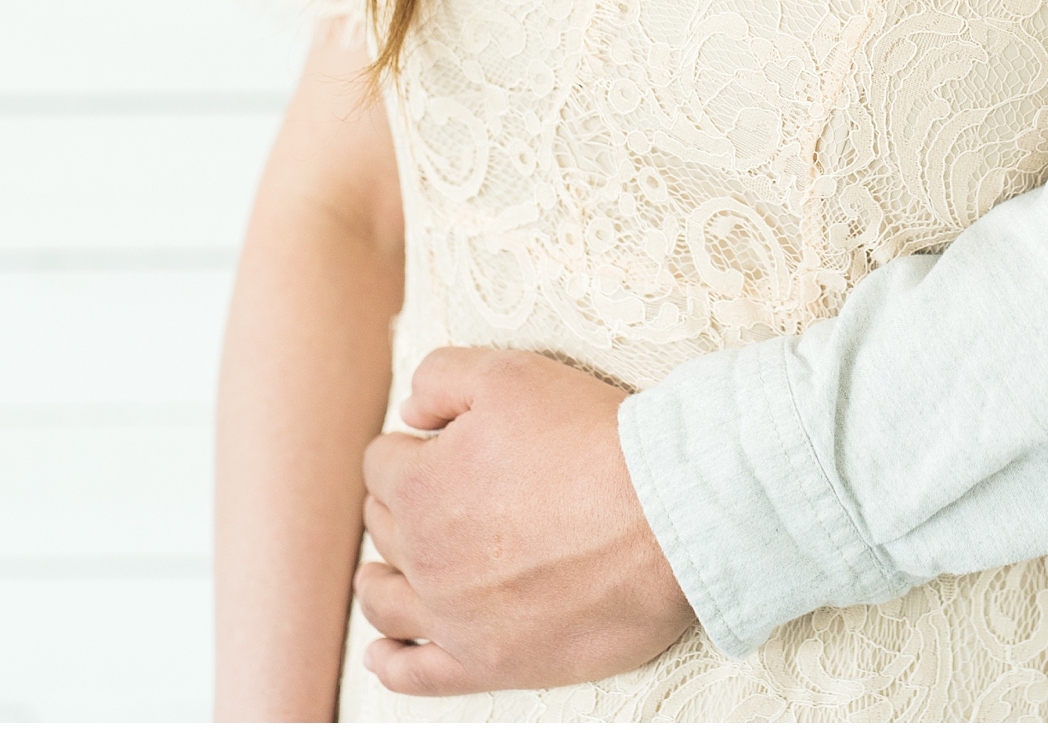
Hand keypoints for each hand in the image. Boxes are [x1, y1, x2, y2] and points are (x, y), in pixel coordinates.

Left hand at [355, 347, 696, 694]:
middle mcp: (424, 557)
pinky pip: (418, 674)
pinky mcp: (490, 661)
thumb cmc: (594, 440)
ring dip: (381, 579)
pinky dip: (392, 663)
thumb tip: (408, 413)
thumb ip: (440, 379)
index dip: (411, 448)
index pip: (383, 463)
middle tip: (443, 494)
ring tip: (385, 573)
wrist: (666, 514)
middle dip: (401, 504)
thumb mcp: (511, 374)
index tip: (441, 447)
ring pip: (386, 601)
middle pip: (385, 527)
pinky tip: (383, 653)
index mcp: (421, 486)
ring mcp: (453, 617)